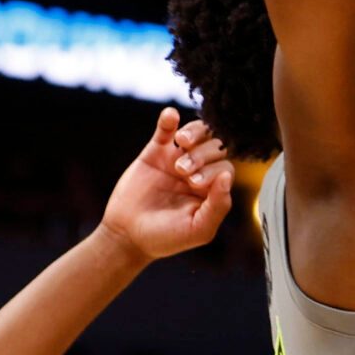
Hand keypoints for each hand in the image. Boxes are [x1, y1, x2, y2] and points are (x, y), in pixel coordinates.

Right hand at [99, 109, 233, 260]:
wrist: (128, 235)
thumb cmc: (166, 237)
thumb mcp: (198, 229)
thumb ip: (218, 206)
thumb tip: (226, 176)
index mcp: (212, 189)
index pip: (225, 167)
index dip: (213, 169)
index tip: (193, 183)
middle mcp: (199, 171)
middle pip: (214, 146)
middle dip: (201, 155)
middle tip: (182, 171)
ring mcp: (177, 159)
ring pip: (196, 133)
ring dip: (193, 133)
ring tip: (181, 143)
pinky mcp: (155, 152)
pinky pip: (165, 130)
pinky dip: (168, 120)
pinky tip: (170, 116)